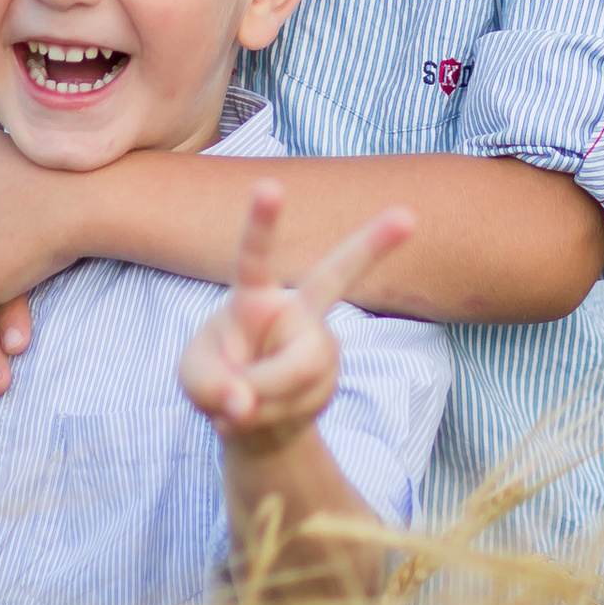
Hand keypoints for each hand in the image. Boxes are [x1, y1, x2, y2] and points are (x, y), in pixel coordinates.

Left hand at [178, 186, 415, 452]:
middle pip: (337, 274)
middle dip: (375, 243)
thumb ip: (211, 386)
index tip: (270, 183)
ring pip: (299, 368)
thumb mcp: (194, 382)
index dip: (262, 222)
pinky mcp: (331, 373)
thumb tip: (244, 403)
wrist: (255, 420)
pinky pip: (301, 400)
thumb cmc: (219, 382)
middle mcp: (295, 310)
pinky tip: (269, 414)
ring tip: (246, 405)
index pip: (255, 255)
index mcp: (254, 296)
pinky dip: (272, 416)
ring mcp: (320, 342)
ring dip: (264, 396)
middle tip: (409, 215)